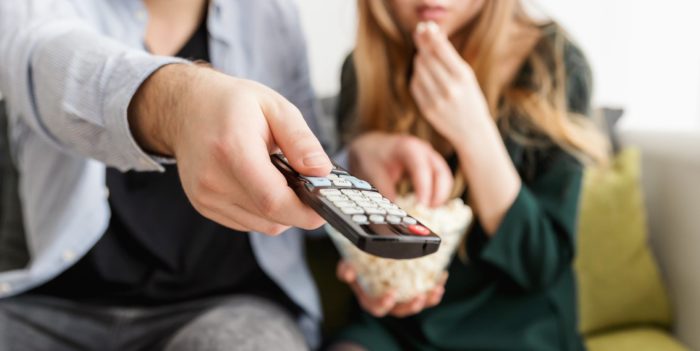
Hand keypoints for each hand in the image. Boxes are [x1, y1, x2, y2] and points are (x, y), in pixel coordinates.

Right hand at [129, 64, 331, 234]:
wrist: (186, 107)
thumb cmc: (232, 103)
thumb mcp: (274, 107)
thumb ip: (300, 140)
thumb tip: (322, 171)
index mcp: (232, 149)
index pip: (273, 200)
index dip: (305, 211)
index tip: (326, 206)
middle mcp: (213, 179)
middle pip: (270, 217)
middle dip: (299, 209)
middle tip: (311, 186)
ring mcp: (205, 196)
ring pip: (262, 225)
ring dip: (281, 210)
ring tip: (282, 178)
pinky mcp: (204, 206)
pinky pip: (247, 222)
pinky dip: (263, 211)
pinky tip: (262, 184)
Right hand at [337, 260, 446, 317]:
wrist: (367, 260)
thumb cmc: (357, 265)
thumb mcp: (348, 265)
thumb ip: (346, 269)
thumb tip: (348, 272)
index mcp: (370, 299)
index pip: (377, 308)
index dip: (384, 304)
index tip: (392, 295)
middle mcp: (387, 302)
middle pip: (401, 311)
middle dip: (411, 306)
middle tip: (419, 298)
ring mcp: (402, 298)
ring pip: (416, 304)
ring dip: (428, 299)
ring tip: (437, 289)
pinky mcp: (414, 290)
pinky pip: (426, 293)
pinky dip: (435, 286)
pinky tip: (442, 276)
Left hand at [348, 132, 452, 206]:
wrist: (372, 145)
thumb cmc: (373, 156)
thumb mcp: (374, 173)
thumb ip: (386, 192)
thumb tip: (395, 213)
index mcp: (408, 147)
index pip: (422, 169)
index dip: (424, 189)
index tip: (421, 207)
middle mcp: (424, 150)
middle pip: (441, 173)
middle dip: (438, 195)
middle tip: (428, 211)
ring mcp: (430, 156)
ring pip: (445, 177)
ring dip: (440, 195)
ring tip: (428, 211)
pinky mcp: (432, 164)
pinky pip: (441, 179)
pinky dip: (438, 192)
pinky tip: (428, 204)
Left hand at [410, 21, 492, 144]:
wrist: (472, 131)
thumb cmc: (470, 98)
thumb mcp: (467, 76)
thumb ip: (449, 58)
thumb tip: (431, 35)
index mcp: (463, 77)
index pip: (441, 49)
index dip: (431, 35)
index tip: (426, 27)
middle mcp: (449, 88)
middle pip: (427, 58)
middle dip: (422, 43)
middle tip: (419, 34)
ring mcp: (436, 100)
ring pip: (419, 70)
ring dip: (420, 59)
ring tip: (425, 55)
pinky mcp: (426, 109)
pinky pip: (415, 85)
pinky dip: (417, 75)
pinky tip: (423, 73)